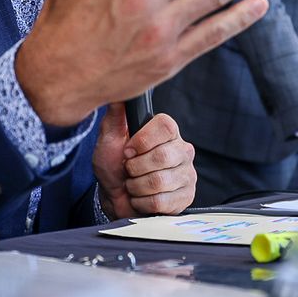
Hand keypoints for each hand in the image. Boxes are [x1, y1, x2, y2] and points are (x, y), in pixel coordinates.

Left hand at [93, 105, 195, 219]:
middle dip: (135, 168)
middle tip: (129, 170)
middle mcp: (182, 150)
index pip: (165, 126)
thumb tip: (119, 94)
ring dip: (136, 187)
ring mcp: (187, 174)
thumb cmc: (114, 165)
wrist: (115, 196)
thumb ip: (116, 115)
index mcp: (167, 132)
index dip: (142, 141)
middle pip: (162, 156)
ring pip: (159, 181)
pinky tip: (142, 198)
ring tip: (134, 184)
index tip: (127, 151)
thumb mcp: (110, 138)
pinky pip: (161, 202)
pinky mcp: (186, 196)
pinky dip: (142, 202)